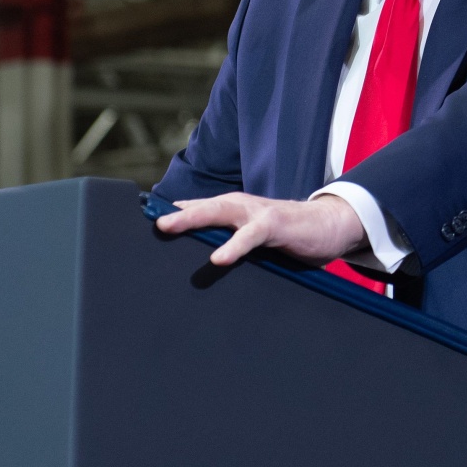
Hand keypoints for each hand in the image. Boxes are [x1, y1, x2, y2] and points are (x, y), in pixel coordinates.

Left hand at [156, 192, 365, 266]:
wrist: (331, 225)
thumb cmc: (289, 233)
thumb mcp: (252, 236)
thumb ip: (228, 241)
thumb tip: (201, 259)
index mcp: (232, 211)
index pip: (194, 210)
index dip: (167, 214)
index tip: (136, 222)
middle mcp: (239, 207)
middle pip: (199, 207)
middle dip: (170, 213)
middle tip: (144, 221)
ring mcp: (256, 214)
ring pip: (219, 212)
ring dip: (192, 217)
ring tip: (168, 226)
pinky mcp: (275, 225)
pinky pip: (250, 235)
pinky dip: (234, 245)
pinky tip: (218, 257)